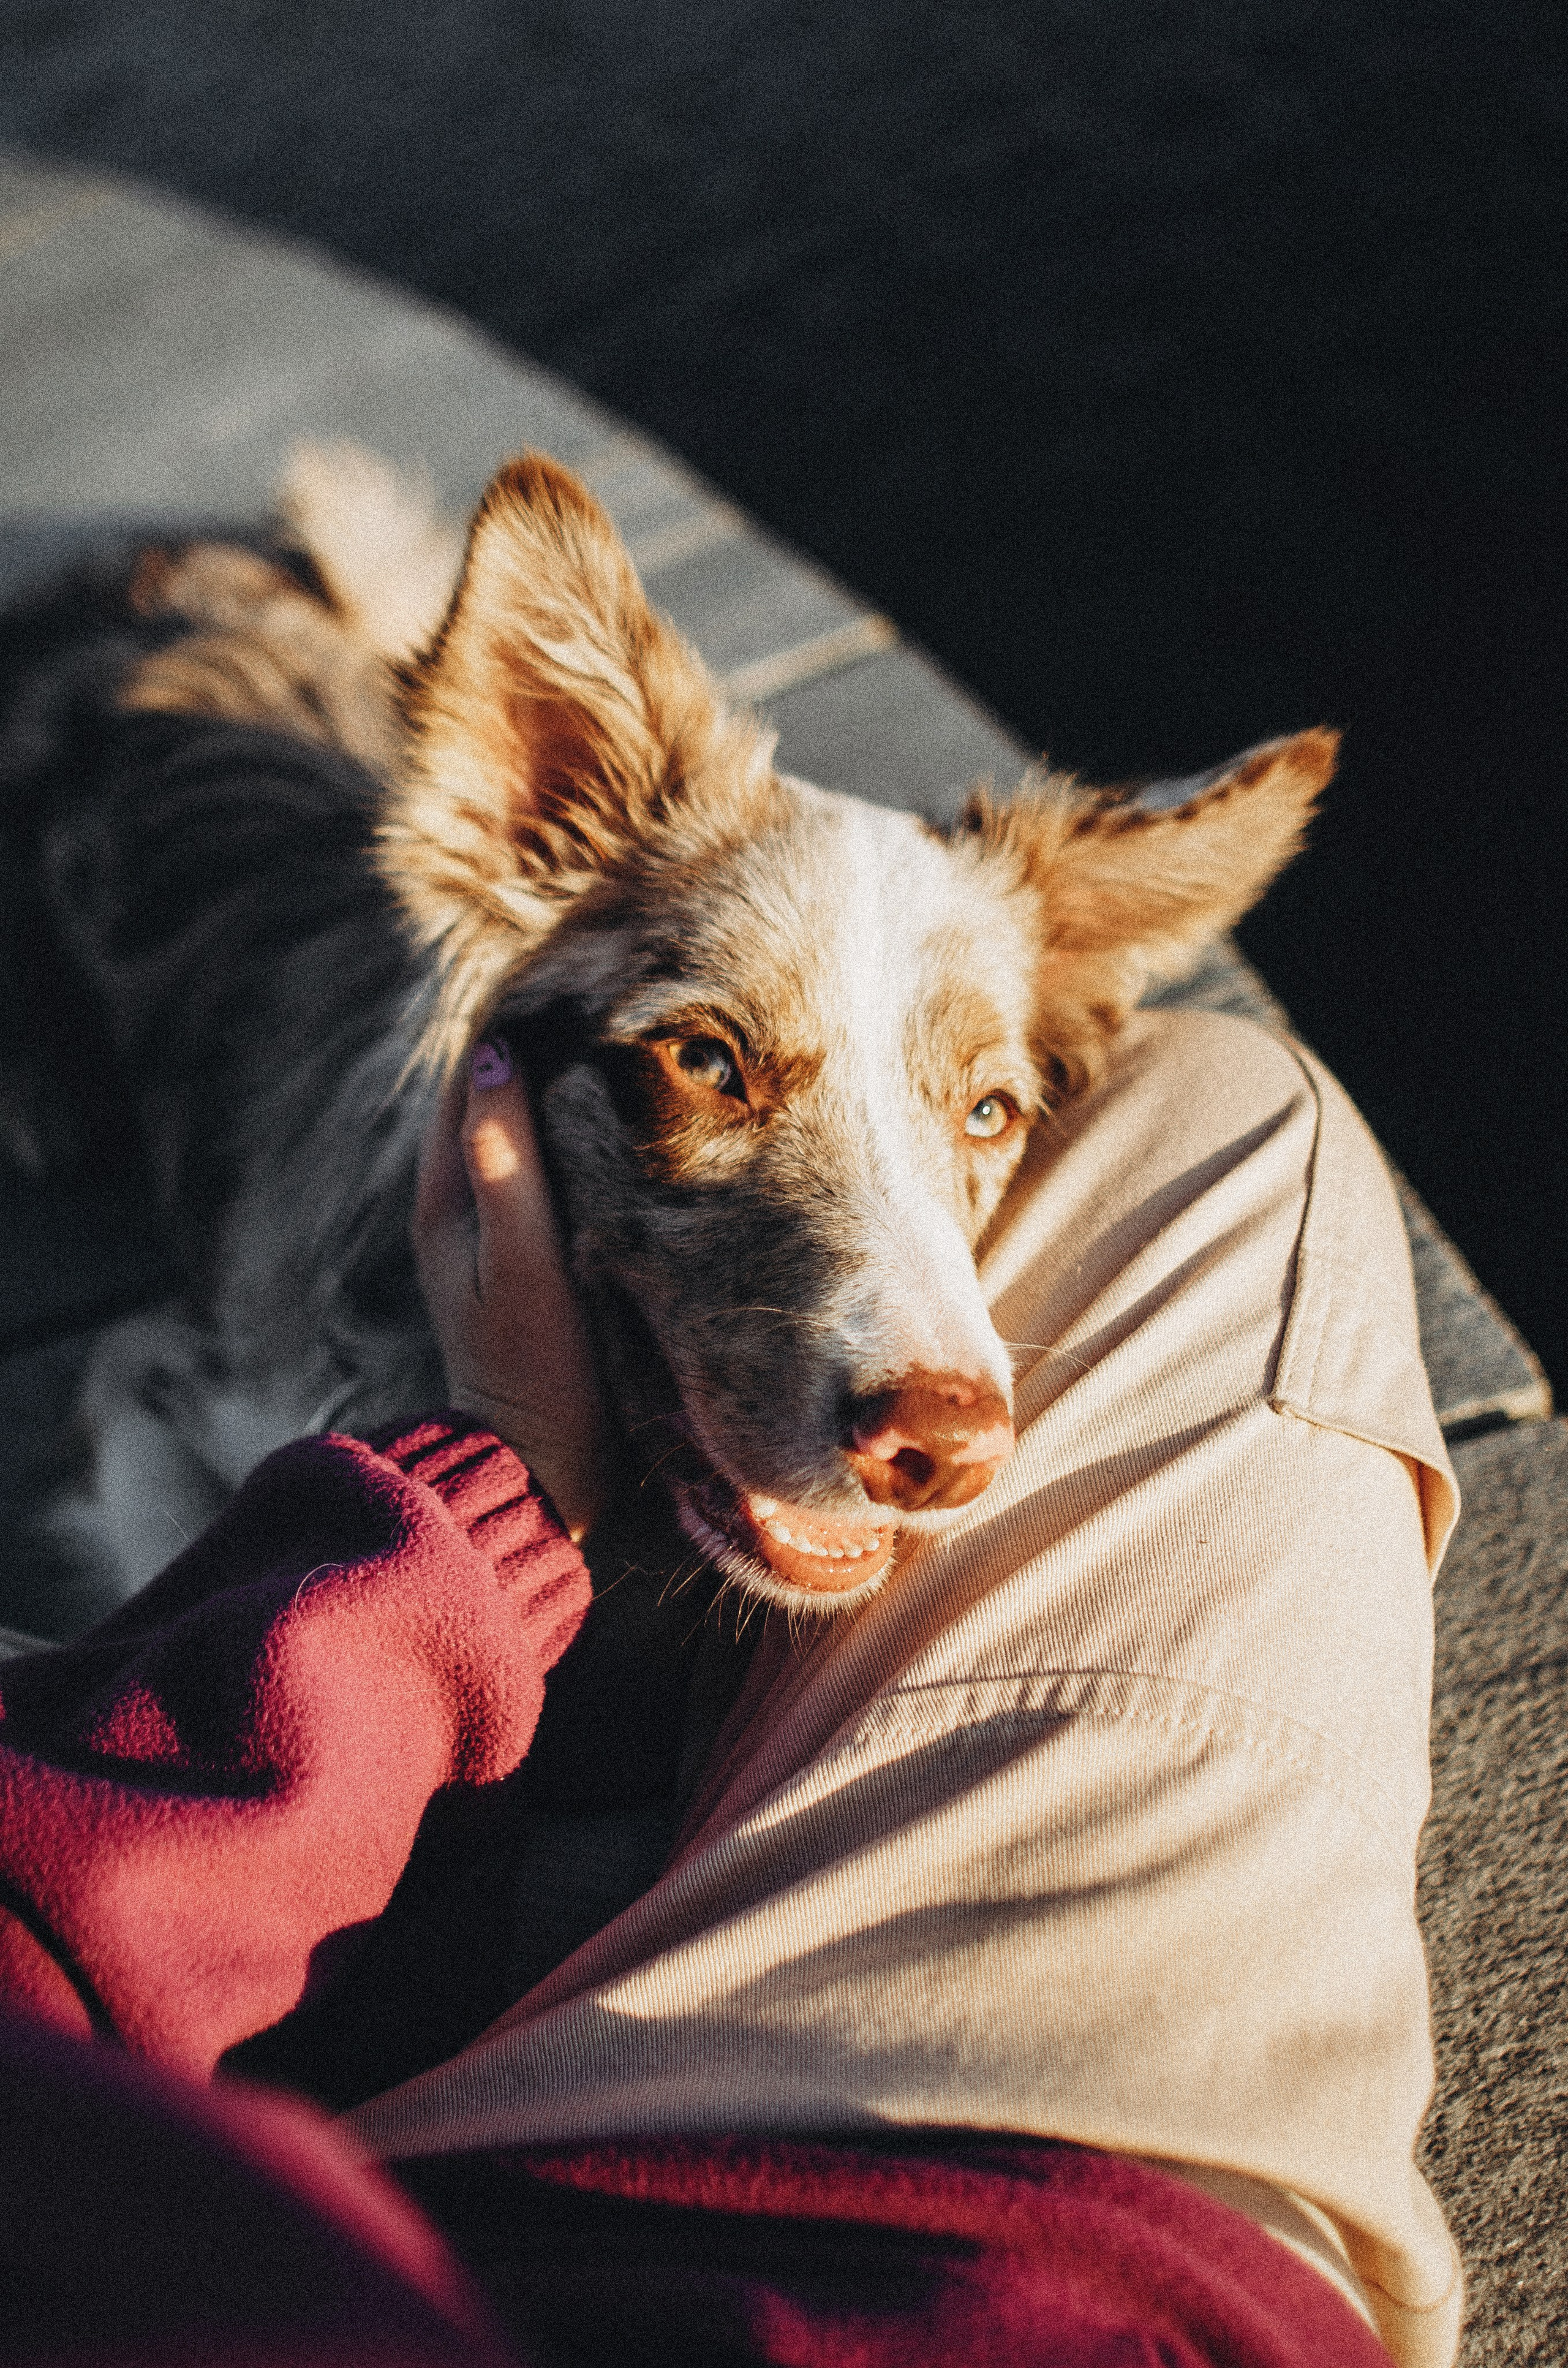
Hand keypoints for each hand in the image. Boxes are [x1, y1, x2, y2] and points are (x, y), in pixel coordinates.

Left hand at [413, 1038, 611, 1541]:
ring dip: (568, 1088)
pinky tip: (634, 1127)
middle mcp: (463, 1207)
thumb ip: (504, 1160)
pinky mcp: (535, 1261)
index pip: (469, 1072)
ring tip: (633, 1042)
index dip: (516, 1017)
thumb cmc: (536, 1369)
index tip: (576, 972)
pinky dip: (583, 1138)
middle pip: (496, 1095)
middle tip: (619, 993)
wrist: (545, 1473)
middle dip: (546, 1043)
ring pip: (527, 1133)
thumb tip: (491, 1055)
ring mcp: (498, 1235)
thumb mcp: (519, 1259)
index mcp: (445, 1196)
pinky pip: (553, 1173)